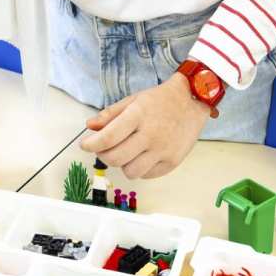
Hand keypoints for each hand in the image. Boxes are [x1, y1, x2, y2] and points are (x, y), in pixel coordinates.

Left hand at [80, 74, 210, 179]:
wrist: (191, 102)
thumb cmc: (159, 100)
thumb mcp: (132, 100)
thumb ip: (110, 114)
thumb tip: (89, 126)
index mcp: (138, 116)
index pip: (108, 137)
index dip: (91, 144)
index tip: (84, 144)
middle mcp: (151, 135)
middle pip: (116, 158)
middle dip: (103, 155)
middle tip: (102, 148)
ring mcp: (163, 151)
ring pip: (130, 171)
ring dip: (121, 164)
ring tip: (124, 151)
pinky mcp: (172, 162)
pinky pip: (146, 175)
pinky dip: (138, 168)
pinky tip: (139, 156)